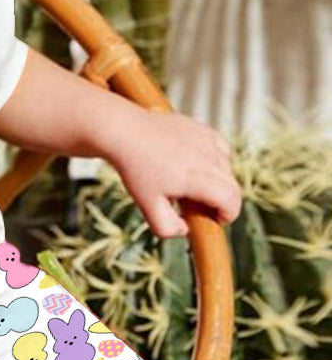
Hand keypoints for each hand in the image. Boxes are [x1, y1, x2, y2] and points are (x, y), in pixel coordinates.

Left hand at [103, 108, 241, 237]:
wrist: (126, 133)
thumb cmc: (136, 170)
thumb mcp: (147, 206)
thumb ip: (166, 227)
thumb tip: (186, 230)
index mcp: (198, 179)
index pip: (232, 200)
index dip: (229, 215)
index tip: (216, 220)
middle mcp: (209, 158)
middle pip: (232, 186)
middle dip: (223, 202)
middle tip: (200, 208)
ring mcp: (208, 141)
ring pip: (227, 167)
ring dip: (218, 181)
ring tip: (192, 186)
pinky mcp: (203, 129)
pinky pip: (220, 149)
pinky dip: (215, 161)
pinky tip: (194, 166)